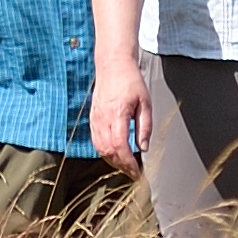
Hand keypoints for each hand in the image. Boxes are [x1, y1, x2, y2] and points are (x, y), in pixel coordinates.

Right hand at [90, 55, 150, 174]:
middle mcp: (103, 119)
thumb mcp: (145, 103)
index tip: (137, 172)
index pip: (120, 146)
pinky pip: (96, 141)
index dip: (128, 163)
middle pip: (108, 151)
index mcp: (117, 114)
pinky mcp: (92, 118)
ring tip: (125, 166)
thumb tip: (143, 148)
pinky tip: (115, 154)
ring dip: (112, 160)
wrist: (112, 65)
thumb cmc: (131, 81)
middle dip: (121, 165)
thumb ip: (145, 127)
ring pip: (100, 148)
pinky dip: (105, 152)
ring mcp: (95, 119)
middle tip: (134, 172)